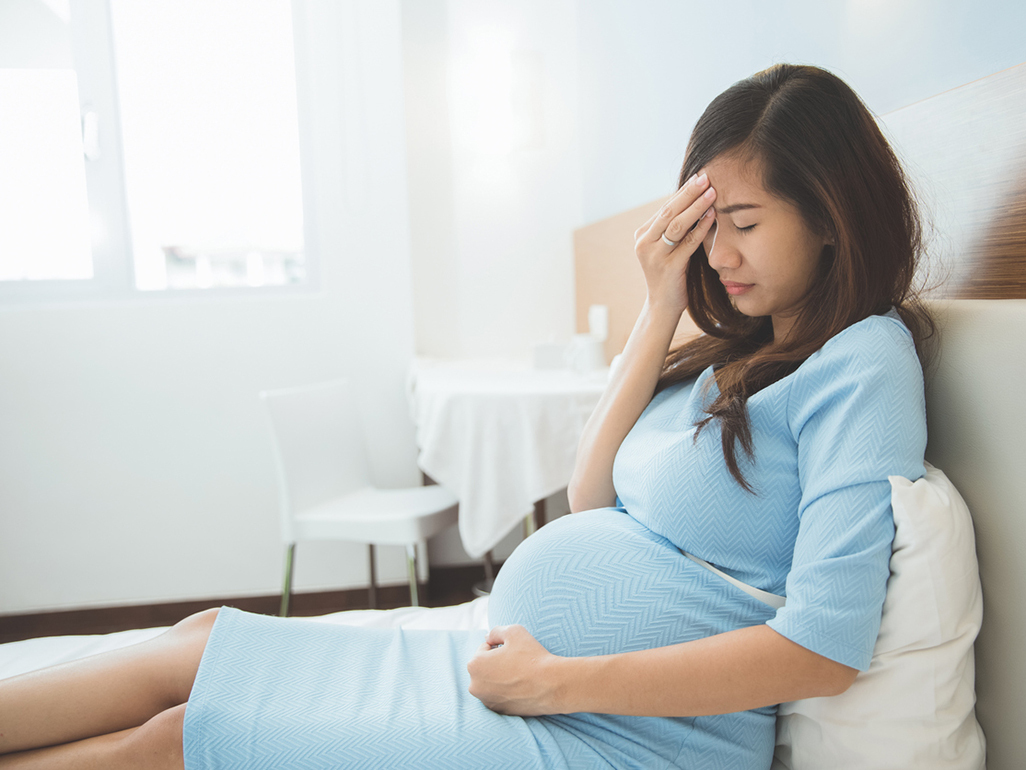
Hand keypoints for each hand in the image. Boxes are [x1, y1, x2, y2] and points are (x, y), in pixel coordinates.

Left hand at [466, 625, 562, 715]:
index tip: (514, 652)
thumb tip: (487, 638)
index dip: (501, 646)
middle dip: (497, 662)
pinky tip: (521, 687)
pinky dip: (507, 690)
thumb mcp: (514, 631)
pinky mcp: (499, 711)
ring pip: (491, 682)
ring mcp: (486, 701)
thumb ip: (495, 631)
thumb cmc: (532, 656)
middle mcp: (474, 686)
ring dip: (501, 677)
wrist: (552, 685)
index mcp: (474, 665)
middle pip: (485, 667)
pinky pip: (499, 695)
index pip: (485, 648)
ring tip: (520, 675)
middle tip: (517, 663)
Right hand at [634, 172, 716, 313]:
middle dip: (689, 193)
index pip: (664, 208)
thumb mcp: (666, 249)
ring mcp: (654, 256)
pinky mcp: (669, 268)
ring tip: (712, 192)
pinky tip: (713, 216)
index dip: (682, 192)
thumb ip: (673, 229)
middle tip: (706, 177)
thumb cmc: (670, 275)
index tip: (699, 177)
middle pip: (669, 212)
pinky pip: (688, 243)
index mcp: (642, 236)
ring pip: (677, 225)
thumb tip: (693, 200)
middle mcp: (644, 243)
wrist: (662, 306)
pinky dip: (701, 228)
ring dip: (696, 206)